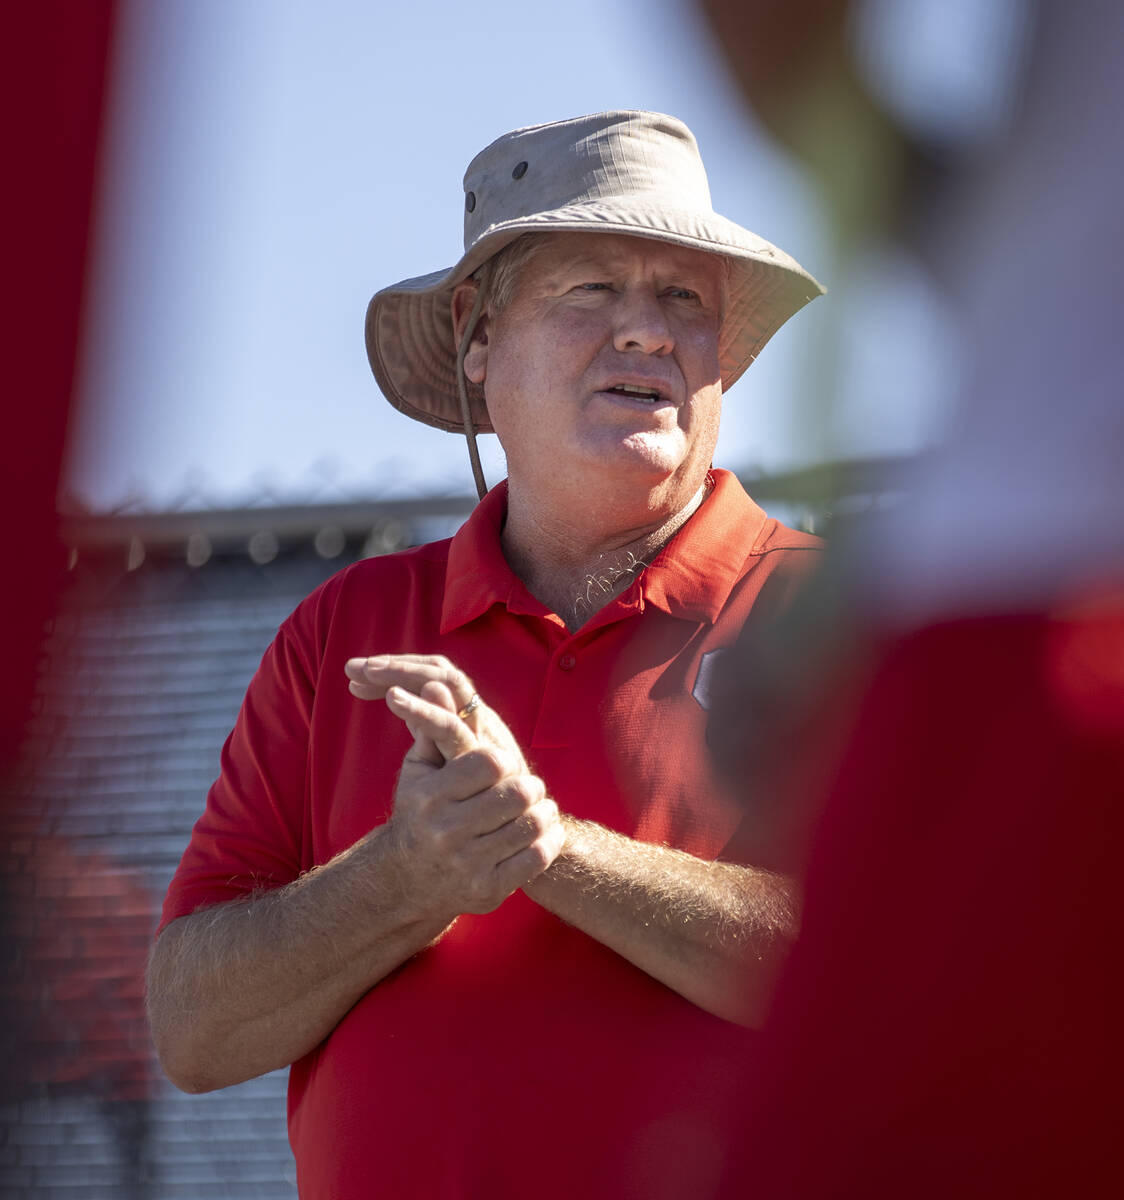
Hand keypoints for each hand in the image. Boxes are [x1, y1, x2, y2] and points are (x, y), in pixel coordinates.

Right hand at [345, 657, 564, 916]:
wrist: (408, 879)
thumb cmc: (421, 810)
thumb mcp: (419, 769)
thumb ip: (434, 727)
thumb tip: (437, 684)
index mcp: (430, 795)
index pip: (489, 763)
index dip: (505, 760)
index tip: (504, 764)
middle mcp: (446, 831)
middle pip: (517, 793)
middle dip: (530, 785)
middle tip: (529, 786)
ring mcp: (467, 864)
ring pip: (531, 825)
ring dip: (543, 812)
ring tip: (538, 807)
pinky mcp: (487, 890)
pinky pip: (536, 859)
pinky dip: (547, 841)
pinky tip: (540, 833)